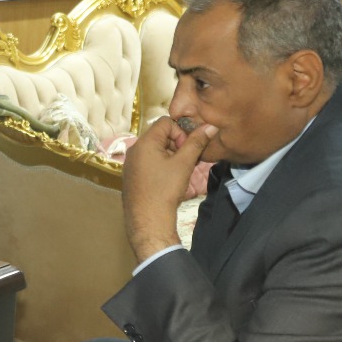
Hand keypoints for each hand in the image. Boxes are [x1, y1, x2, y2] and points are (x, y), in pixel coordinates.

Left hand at [122, 117, 216, 260]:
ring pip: (155, 149)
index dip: (180, 132)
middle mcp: (134, 149)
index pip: (165, 122)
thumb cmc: (165, 189)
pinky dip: (161, 165)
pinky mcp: (132, 175)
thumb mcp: (184, 163)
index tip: (187, 149)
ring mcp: (131, 163)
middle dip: (176, 144)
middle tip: (186, 160)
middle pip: (159, 135)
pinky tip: (169, 179)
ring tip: (180, 171)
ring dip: (170, 155)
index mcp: (144, 142)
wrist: (148, 218)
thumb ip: (196, 142)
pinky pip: (148, 161)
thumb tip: (211, 126)